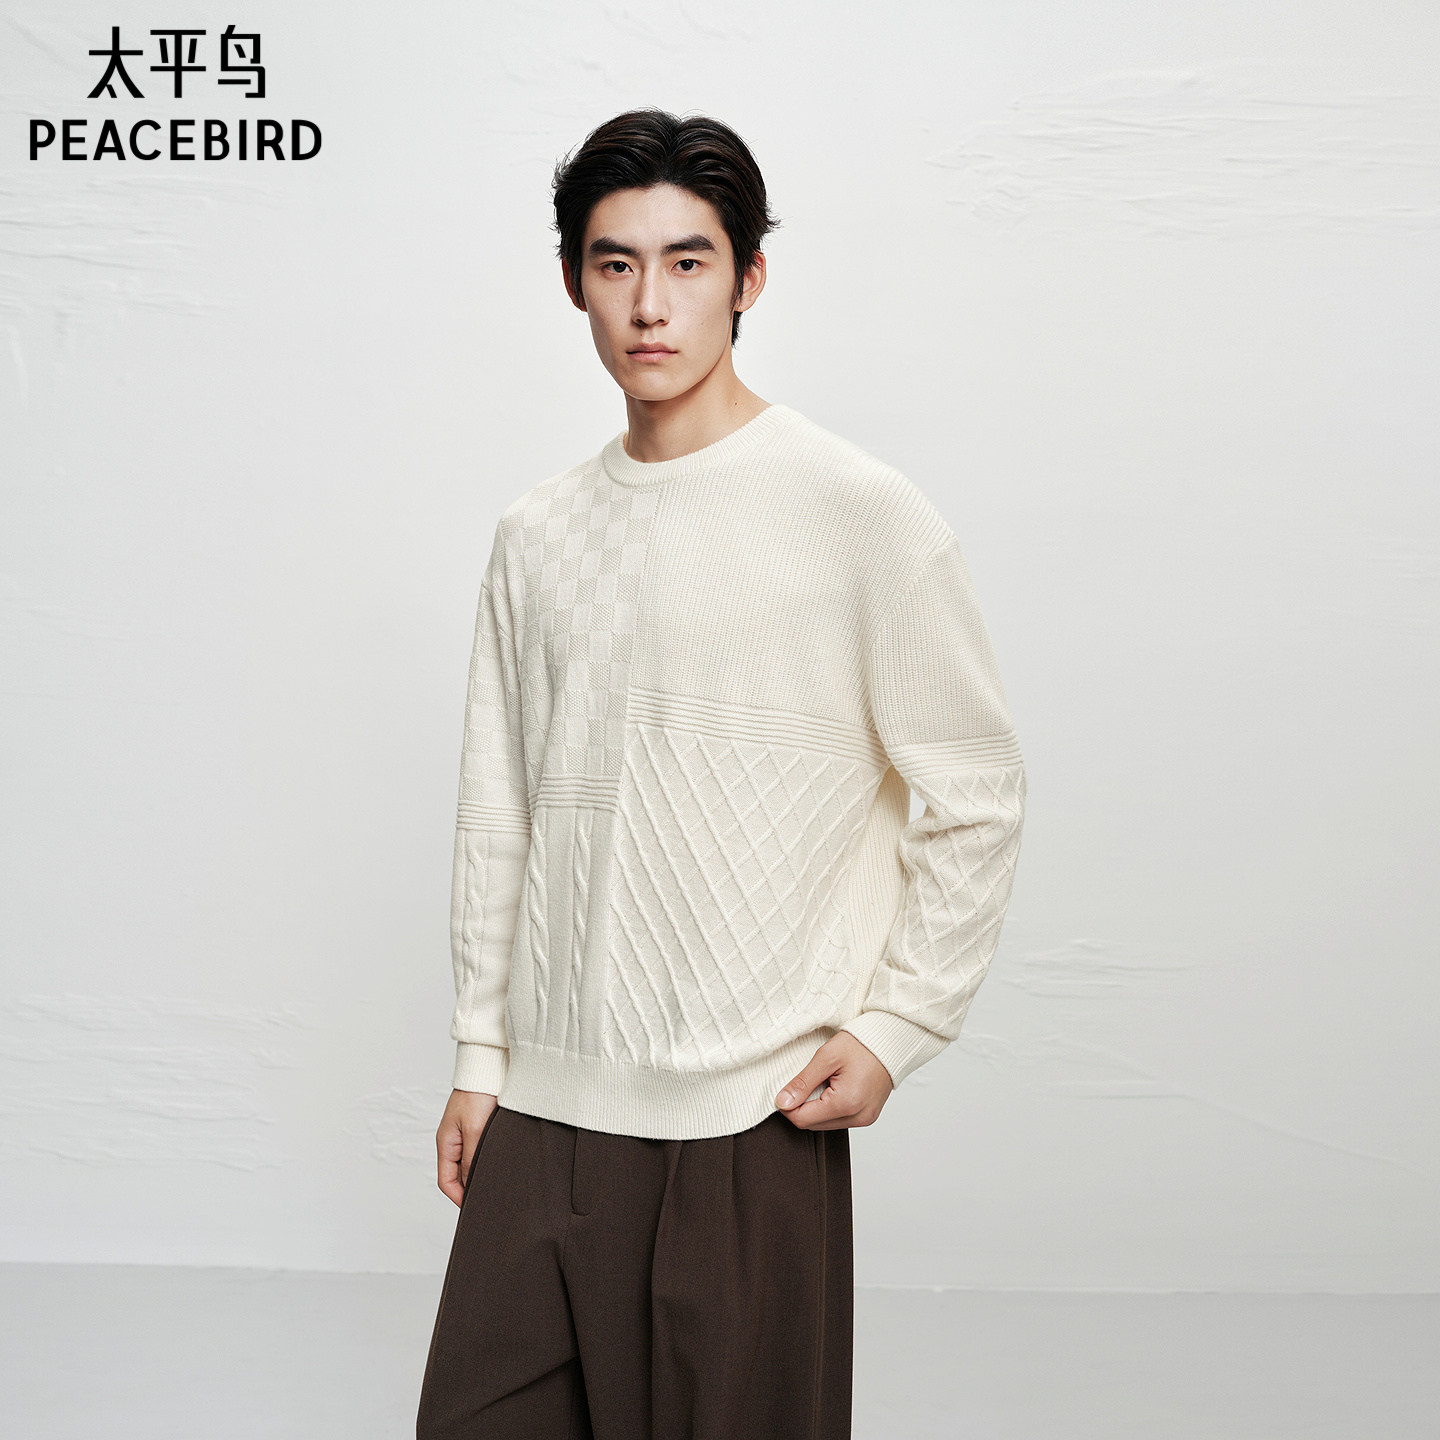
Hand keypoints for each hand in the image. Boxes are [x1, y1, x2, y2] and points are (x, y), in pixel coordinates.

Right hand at [436, 1088, 497, 1206]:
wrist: (490, 1065)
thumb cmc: (479, 1093)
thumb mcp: (475, 1130)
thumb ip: (471, 1159)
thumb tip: (470, 1184)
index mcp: (446, 1142)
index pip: (445, 1181)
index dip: (459, 1197)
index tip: (476, 1206)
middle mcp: (454, 1140)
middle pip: (457, 1174)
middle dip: (470, 1188)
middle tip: (489, 1197)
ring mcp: (466, 1133)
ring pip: (469, 1162)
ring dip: (480, 1172)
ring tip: (497, 1183)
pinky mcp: (479, 1126)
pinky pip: (479, 1150)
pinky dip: (487, 1159)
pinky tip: (501, 1163)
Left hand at [774, 1030, 893, 1129]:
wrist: (890, 1041)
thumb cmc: (861, 1044)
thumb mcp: (826, 1057)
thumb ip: (802, 1082)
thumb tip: (783, 1102)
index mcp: (846, 1104)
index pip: (802, 1119)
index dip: (788, 1105)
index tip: (787, 1089)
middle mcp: (858, 1117)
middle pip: (813, 1125)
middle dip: (803, 1106)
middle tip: (810, 1080)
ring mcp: (865, 1119)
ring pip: (825, 1124)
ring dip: (817, 1107)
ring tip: (827, 1081)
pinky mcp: (868, 1117)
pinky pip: (839, 1120)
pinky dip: (831, 1107)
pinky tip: (836, 1087)